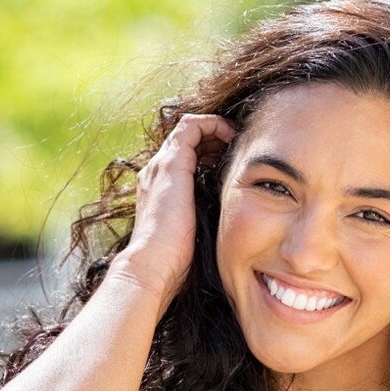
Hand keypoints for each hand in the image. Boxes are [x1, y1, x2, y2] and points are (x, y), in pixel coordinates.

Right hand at [115, 114, 236, 303]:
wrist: (152, 265)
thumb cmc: (174, 261)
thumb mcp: (192, 233)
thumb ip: (204, 220)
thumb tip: (229, 224)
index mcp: (159, 190)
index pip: (183, 158)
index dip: (208, 153)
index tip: (231, 163)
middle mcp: (156, 172)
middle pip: (185, 141)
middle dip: (213, 139)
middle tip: (237, 148)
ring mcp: (161, 165)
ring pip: (189, 129)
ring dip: (215, 129)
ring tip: (236, 140)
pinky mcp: (171, 163)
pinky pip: (192, 126)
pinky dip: (213, 124)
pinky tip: (233, 137)